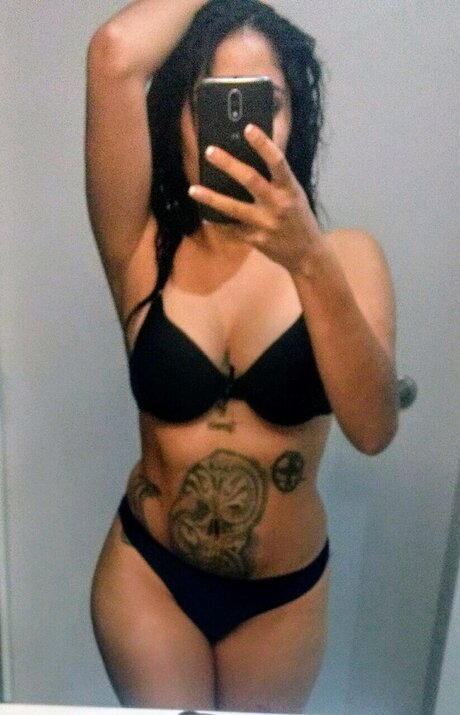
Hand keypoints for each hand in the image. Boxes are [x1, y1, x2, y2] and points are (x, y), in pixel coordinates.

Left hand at [188, 124, 322, 272]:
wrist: (307, 254)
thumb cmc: (299, 218)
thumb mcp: (295, 195)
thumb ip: (277, 179)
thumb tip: (252, 156)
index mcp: (290, 189)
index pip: (277, 162)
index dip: (263, 144)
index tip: (248, 128)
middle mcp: (278, 205)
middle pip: (250, 180)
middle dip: (228, 164)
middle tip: (210, 151)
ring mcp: (265, 224)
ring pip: (233, 208)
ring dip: (211, 198)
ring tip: (193, 189)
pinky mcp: (256, 239)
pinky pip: (231, 228)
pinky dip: (217, 221)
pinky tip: (204, 214)